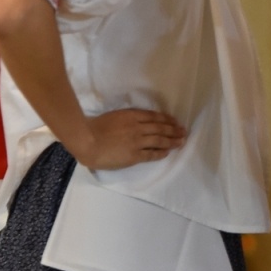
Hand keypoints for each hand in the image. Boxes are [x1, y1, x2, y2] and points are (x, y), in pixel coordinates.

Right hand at [69, 108, 186, 169]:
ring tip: (181, 142)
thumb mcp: (112, 116)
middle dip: (173, 130)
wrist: (87, 141)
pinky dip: (161, 153)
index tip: (174, 122)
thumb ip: (125, 119)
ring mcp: (137, 142)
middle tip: (183, 131)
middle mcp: (137, 127)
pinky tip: (166, 152)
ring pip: (159, 140)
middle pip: (160, 128)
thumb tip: (134, 123)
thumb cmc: (93, 128)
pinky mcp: (134, 155)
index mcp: (130, 116)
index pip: (154, 117)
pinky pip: (152, 154)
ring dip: (172, 141)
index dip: (166, 119)